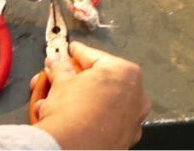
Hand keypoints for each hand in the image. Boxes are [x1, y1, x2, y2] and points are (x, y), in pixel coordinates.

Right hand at [30, 42, 150, 148]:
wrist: (70, 148)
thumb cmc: (72, 116)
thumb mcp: (60, 81)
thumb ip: (61, 68)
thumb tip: (58, 64)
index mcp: (125, 74)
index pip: (94, 55)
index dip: (77, 52)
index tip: (69, 51)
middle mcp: (136, 96)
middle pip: (101, 79)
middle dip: (77, 77)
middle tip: (60, 74)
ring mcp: (132, 120)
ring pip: (103, 101)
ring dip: (80, 98)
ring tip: (57, 98)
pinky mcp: (124, 138)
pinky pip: (105, 120)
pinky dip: (89, 116)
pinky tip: (69, 116)